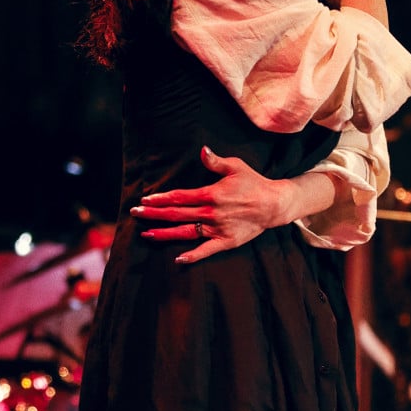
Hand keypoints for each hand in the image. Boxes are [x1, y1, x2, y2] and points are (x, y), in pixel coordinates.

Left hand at [132, 147, 297, 261]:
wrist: (274, 204)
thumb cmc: (253, 183)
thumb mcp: (235, 167)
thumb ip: (215, 161)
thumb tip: (202, 151)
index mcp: (211, 194)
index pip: (179, 197)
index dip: (161, 198)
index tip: (145, 199)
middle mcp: (211, 213)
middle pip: (177, 214)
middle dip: (154, 213)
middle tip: (135, 213)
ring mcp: (217, 229)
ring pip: (186, 232)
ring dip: (165, 234)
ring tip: (146, 234)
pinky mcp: (226, 241)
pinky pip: (206, 251)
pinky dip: (192, 256)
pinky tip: (178, 259)